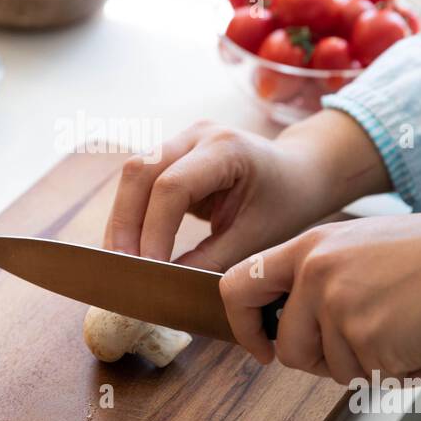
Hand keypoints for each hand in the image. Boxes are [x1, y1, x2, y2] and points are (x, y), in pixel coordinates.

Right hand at [103, 112, 390, 271]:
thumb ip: (211, 260)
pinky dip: (132, 215)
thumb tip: (166, 285)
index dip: (154, 230)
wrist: (300, 172)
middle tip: (122, 268)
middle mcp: (198, 135)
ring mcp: (182, 140)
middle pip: (139, 171)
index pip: (172, 186)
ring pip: (132, 175)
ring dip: (122, 220)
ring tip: (120, 262)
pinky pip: (140, 182)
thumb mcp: (256, 237)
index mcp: (226, 148)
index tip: (150, 270)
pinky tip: (130, 247)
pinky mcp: (173, 154)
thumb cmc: (286, 202)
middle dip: (125, 223)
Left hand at [219, 207, 420, 382]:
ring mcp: (340, 307)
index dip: (243, 325)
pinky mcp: (368, 341)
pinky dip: (402, 373)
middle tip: (367, 345)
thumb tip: (296, 321)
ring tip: (408, 330)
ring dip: (371, 365)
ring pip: (332, 371)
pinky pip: (370, 380)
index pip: (239, 285)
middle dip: (322, 361)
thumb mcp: (363, 247)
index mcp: (312, 246)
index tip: (261, 346)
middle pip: (288, 347)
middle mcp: (317, 273)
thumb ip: (322, 277)